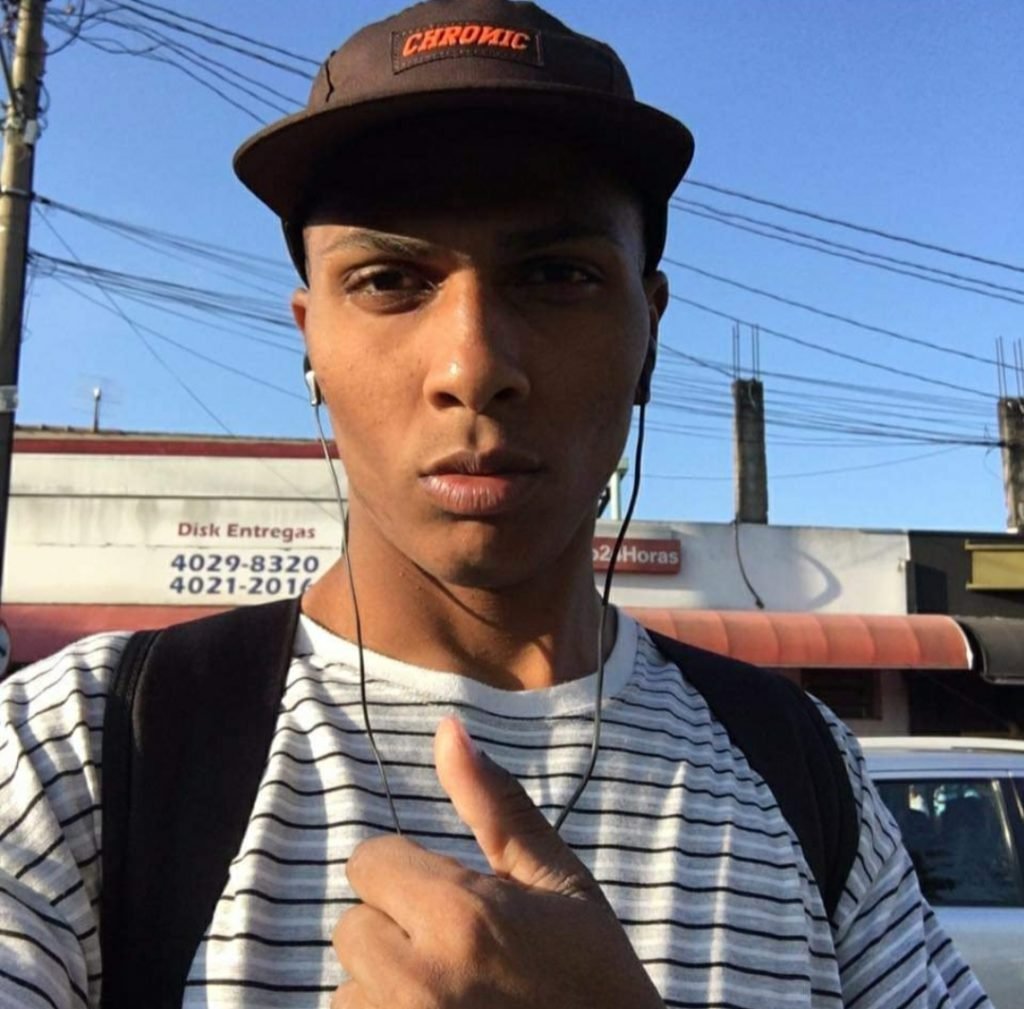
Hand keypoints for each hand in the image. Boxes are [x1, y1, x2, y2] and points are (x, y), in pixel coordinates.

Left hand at [331, 716, 664, 1008]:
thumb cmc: (592, 974)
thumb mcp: (557, 880)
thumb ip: (495, 804)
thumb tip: (449, 729)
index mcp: (459, 916)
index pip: (369, 861)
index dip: (410, 872)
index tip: (452, 896)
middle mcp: (415, 981)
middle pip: (353, 925)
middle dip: (397, 928)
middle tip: (459, 951)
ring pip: (350, 985)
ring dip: (387, 984)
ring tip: (452, 995)